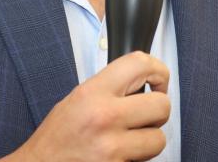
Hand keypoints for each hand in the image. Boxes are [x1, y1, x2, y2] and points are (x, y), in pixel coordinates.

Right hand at [2, 51, 170, 161]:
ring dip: (148, 141)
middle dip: (157, 112)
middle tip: (143, 116)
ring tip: (128, 141)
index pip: (139, 64)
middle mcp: (104, 118)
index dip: (158, 70)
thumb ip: (108, 88)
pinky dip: (136, 159)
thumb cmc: (55, 139)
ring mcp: (113, 148)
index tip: (159, 80)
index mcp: (92, 93)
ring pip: (159, 139)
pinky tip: (119, 156)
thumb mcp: (76, 100)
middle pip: (161, 105)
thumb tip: (141, 82)